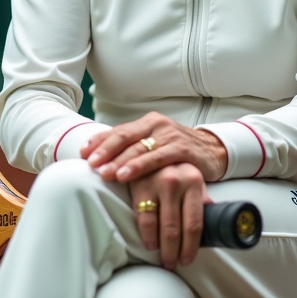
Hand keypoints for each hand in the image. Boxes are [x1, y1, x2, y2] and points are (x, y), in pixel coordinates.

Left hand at [80, 111, 227, 183]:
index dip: (99, 141)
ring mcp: (170, 135)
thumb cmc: (178, 152)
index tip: (82, 154)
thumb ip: (132, 149)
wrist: (214, 151)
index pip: (118, 131)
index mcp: (146, 123)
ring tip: (104, 173)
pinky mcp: (183, 148)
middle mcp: (156, 125)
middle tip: (89, 165)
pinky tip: (126, 175)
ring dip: (119, 161)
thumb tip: (101, 159)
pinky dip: (139, 166)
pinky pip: (157, 158)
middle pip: (124, 137)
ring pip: (138, 148)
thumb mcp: (155, 147)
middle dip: (104, 152)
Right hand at [128, 163, 210, 268]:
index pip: (195, 222)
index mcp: (194, 181)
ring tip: (163, 258)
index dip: (191, 245)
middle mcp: (176, 182)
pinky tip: (149, 243)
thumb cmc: (175, 167)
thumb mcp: (192, 178)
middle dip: (175, 251)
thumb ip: (201, 199)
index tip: (188, 259)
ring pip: (160, 226)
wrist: (150, 144)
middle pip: (177, 228)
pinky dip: (146, 235)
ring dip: (161, 248)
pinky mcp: (139, 186)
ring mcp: (157, 184)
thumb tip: (217, 223)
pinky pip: (143, 218)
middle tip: (173, 263)